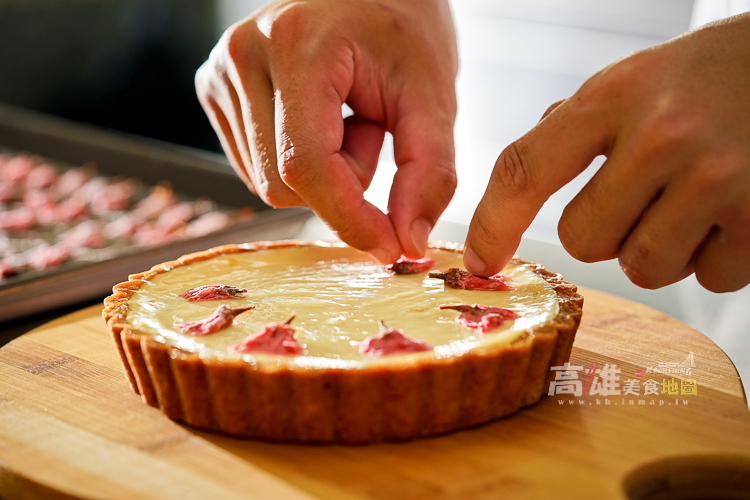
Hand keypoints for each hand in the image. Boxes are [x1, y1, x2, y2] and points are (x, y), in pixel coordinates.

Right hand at [195, 0, 457, 262]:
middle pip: (284, 185)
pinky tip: (322, 121)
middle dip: (342, 183)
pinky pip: (258, 169)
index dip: (351, 218)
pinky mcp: (216, 93)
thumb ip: (428, 173)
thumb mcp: (433, 95)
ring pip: (268, 184)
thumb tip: (406, 244)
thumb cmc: (403, 30)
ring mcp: (221, 74)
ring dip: (323, 174)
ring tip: (349, 119)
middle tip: (373, 132)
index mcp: (296, 45)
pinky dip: (300, 165)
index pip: (308, 165)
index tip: (391, 245)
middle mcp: (243, 55)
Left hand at [465, 13, 749, 291]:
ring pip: (643, 268)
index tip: (480, 258)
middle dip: (606, 230)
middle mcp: (660, 135)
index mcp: (614, 96)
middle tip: (645, 194)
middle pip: (584, 241)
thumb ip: (574, 128)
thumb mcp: (633, 80)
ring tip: (692, 200)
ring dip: (659, 248)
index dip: (493, 223)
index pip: (525, 168)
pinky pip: (707, 279)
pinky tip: (732, 212)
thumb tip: (518, 189)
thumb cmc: (707, 78)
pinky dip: (714, 258)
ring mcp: (716, 177)